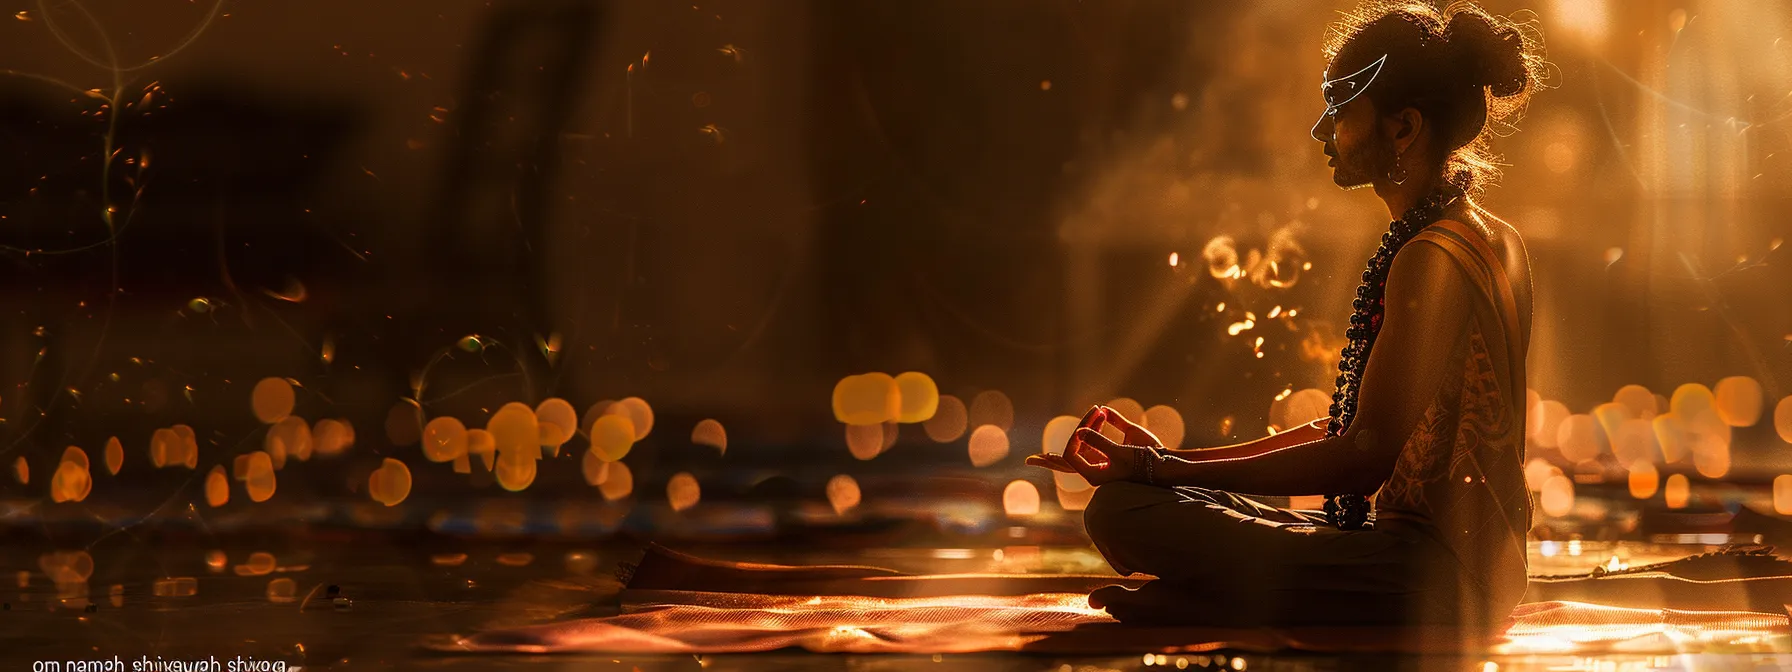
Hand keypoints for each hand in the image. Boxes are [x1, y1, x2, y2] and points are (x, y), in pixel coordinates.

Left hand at [1024, 405, 1163, 484]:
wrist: (1164, 468)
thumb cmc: (1143, 462)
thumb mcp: (1121, 451)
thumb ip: (1099, 441)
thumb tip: (1080, 431)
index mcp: (1094, 474)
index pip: (1070, 454)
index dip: (1074, 437)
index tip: (1086, 425)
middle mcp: (1094, 470)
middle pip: (1065, 464)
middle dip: (1048, 460)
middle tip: (1029, 460)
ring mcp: (1101, 464)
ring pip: (1077, 455)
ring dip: (1073, 442)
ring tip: (1051, 451)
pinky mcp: (1110, 457)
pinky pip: (1091, 447)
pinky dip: (1089, 435)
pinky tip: (1090, 424)